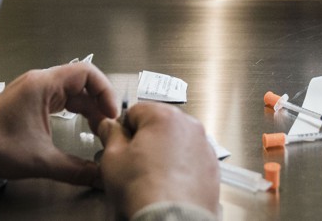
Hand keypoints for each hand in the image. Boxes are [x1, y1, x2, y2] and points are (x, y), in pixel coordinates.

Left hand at [0, 63, 118, 186]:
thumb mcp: (40, 159)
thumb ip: (75, 169)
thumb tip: (98, 175)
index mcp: (43, 85)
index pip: (87, 72)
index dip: (104, 91)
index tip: (111, 111)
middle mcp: (40, 82)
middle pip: (83, 83)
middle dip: (100, 103)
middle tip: (108, 124)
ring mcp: (36, 90)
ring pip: (74, 92)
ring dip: (89, 108)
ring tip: (98, 127)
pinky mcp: (32, 101)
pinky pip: (63, 99)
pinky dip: (77, 110)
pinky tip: (82, 125)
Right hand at [97, 103, 219, 217]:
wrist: (172, 218)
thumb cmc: (146, 190)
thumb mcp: (113, 158)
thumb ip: (111, 135)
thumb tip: (109, 127)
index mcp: (165, 117)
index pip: (136, 110)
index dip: (124, 128)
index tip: (119, 142)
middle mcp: (190, 127)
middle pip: (160, 125)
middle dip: (146, 140)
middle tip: (134, 162)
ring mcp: (204, 147)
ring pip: (177, 142)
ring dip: (165, 154)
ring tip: (151, 176)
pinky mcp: (212, 167)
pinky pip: (191, 160)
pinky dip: (181, 168)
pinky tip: (168, 184)